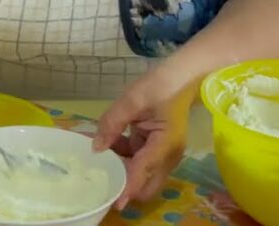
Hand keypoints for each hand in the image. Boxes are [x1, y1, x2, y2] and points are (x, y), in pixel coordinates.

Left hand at [92, 70, 198, 208]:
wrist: (183, 76)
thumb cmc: (162, 85)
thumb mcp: (133, 99)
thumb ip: (112, 123)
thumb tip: (96, 147)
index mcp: (165, 144)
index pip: (143, 172)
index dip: (127, 189)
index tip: (114, 202)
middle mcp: (167, 155)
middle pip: (146, 185)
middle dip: (124, 184)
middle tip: (99, 174)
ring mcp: (162, 153)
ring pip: (140, 175)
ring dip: (120, 169)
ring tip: (96, 156)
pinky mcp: (156, 148)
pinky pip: (138, 162)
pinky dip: (123, 157)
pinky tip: (106, 144)